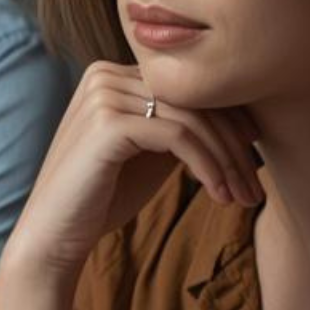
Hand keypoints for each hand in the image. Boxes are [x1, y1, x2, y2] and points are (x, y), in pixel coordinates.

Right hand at [10, 61, 262, 277]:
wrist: (54, 236)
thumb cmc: (103, 198)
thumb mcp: (150, 154)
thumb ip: (181, 128)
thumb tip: (244, 119)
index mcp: (113, 74)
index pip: (187, 89)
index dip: (230, 124)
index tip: (254, 163)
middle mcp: (106, 74)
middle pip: (193, 100)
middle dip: (234, 146)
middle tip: (255, 187)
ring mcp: (104, 94)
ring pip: (192, 118)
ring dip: (227, 162)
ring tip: (244, 197)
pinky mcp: (108, 122)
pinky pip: (178, 136)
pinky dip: (207, 166)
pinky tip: (219, 194)